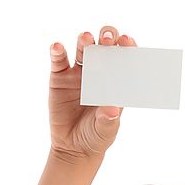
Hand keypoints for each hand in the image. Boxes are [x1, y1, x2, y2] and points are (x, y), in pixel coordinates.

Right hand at [47, 25, 136, 162]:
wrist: (73, 146)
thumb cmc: (96, 136)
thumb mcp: (105, 130)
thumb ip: (109, 120)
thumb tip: (113, 110)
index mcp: (116, 81)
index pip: (124, 59)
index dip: (127, 48)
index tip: (127, 41)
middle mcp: (99, 72)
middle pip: (104, 47)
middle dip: (107, 38)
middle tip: (107, 38)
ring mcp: (79, 73)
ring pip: (83, 50)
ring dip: (85, 41)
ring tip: (86, 38)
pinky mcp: (59, 77)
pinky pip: (59, 61)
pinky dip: (57, 52)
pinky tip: (57, 47)